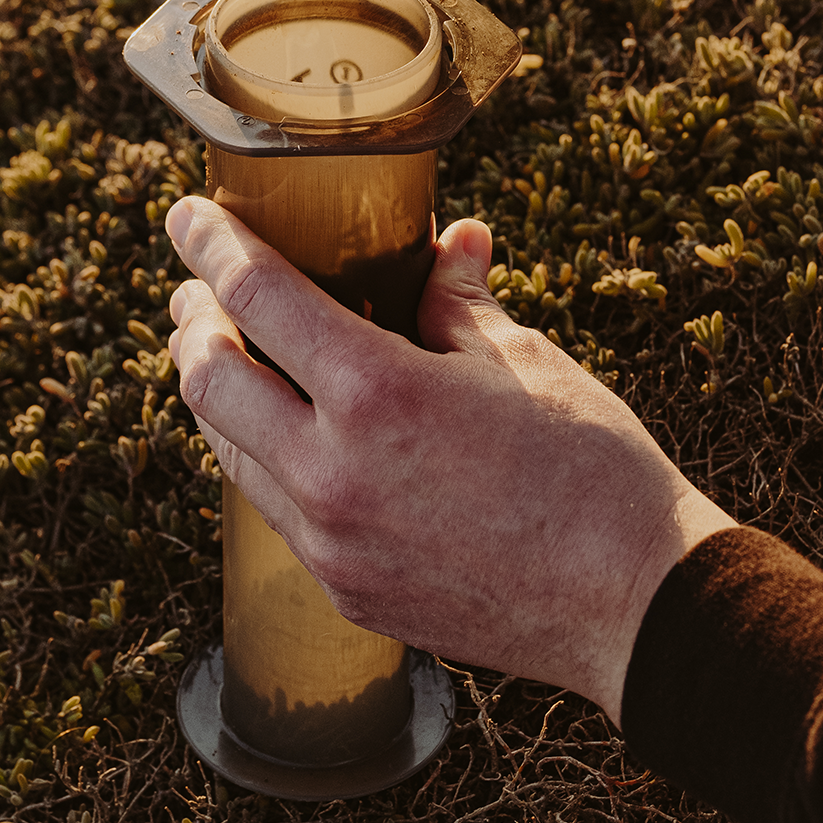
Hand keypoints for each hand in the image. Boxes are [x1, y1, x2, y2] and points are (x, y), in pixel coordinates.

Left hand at [166, 198, 731, 723]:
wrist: (634, 607)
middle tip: (198, 293)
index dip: (211, 244)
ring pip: (230, 452)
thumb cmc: (590, 467)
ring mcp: (331, 543)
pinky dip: (265, 457)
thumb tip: (449, 239)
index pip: (255, 295)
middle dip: (192, 324)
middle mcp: (331, 472)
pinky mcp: (346, 591)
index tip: (188, 215)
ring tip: (231, 355)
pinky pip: (275, 510)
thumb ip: (458, 297)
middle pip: (208, 379)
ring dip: (219, 394)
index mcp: (375, 393)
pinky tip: (291, 436)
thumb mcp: (522, 359)